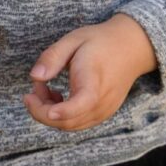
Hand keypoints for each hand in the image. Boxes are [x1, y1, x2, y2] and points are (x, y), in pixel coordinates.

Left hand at [23, 14, 157, 131]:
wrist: (131, 48)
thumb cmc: (100, 42)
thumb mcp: (73, 40)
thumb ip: (52, 57)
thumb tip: (34, 76)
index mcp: (94, 80)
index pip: (82, 103)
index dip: (61, 111)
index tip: (43, 107)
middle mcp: (101, 102)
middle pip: (68, 121)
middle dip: (41, 110)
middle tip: (33, 89)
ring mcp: (104, 111)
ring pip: (70, 125)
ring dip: (49, 113)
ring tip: (44, 89)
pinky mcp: (102, 114)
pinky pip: (77, 123)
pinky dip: (61, 115)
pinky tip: (57, 97)